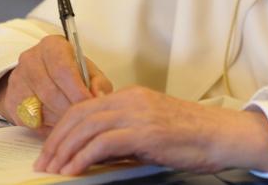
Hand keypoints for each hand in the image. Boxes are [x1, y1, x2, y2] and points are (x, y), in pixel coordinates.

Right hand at [0, 35, 112, 130]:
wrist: (43, 74)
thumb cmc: (72, 72)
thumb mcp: (90, 71)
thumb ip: (98, 83)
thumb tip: (99, 97)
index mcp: (52, 46)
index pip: (62, 70)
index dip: (77, 90)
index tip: (90, 104)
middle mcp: (30, 60)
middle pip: (50, 92)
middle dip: (70, 109)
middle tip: (84, 118)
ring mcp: (17, 80)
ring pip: (39, 109)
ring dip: (60, 120)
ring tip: (74, 121)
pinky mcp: (11, 101)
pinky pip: (30, 121)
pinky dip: (48, 128)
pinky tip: (60, 125)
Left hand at [33, 86, 267, 174]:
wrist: (223, 135)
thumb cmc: (192, 137)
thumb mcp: (151, 131)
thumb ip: (123, 136)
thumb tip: (93, 154)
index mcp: (131, 96)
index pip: (84, 107)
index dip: (61, 130)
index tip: (50, 151)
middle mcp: (131, 99)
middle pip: (79, 116)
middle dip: (56, 142)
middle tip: (44, 164)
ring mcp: (138, 114)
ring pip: (86, 128)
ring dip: (64, 151)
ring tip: (54, 171)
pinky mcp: (145, 132)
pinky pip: (103, 143)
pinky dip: (83, 157)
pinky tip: (74, 172)